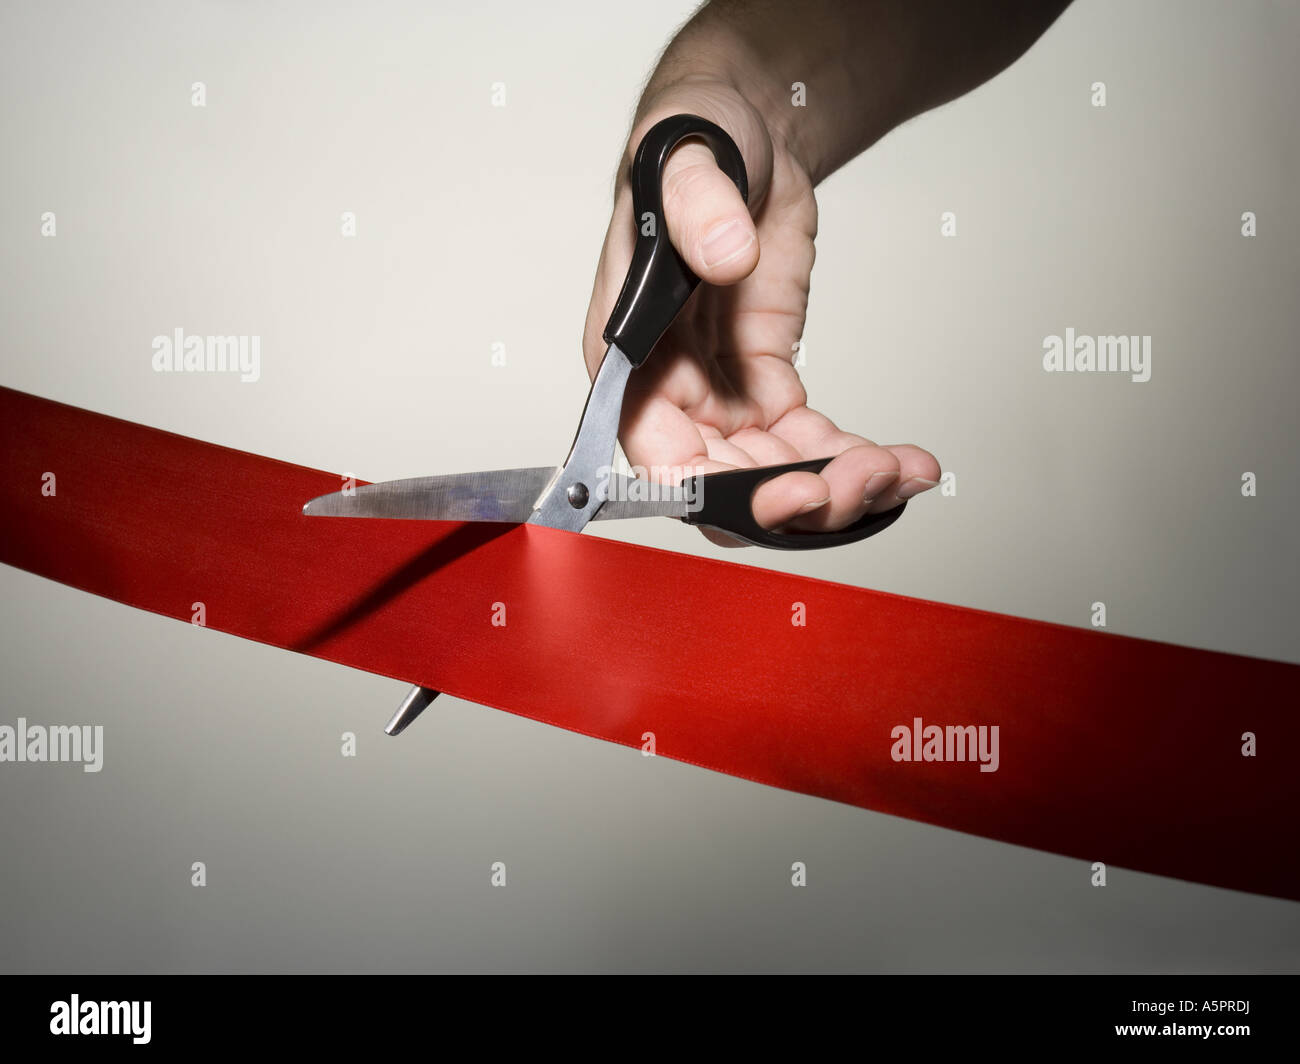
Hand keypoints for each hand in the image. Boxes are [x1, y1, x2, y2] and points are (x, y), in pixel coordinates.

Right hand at [582, 80, 939, 545]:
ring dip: (835, 489)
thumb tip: (724, 255)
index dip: (718, 492)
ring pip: (771, 476)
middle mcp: (668, 391)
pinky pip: (807, 443)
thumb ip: (696, 208)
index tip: (789, 491)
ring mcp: (720, 392)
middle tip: (864, 479)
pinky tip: (905, 460)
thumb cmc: (691, 147)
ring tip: (899, 469)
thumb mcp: (685, 161)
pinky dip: (852, 457)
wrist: (743, 132)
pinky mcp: (768, 383)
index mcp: (627, 359)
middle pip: (723, 484)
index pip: (660, 457)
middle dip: (795, 499)